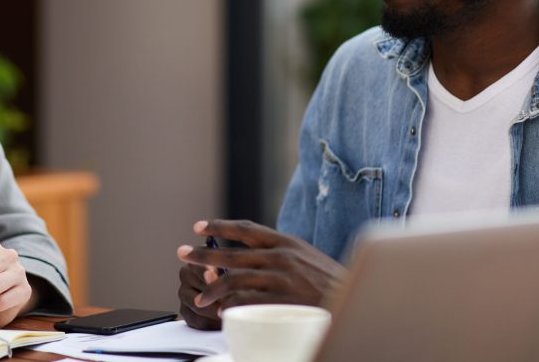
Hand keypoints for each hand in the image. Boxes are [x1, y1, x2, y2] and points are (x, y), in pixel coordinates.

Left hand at [177, 220, 344, 316]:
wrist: (356, 300)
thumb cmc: (330, 281)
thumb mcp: (306, 257)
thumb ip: (279, 252)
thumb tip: (248, 252)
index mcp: (286, 242)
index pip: (245, 229)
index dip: (219, 227)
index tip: (198, 226)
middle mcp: (281, 256)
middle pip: (231, 253)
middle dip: (203, 254)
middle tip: (182, 253)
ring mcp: (281, 279)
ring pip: (234, 280)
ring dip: (213, 289)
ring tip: (200, 296)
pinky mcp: (282, 301)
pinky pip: (247, 302)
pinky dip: (231, 306)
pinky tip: (221, 311)